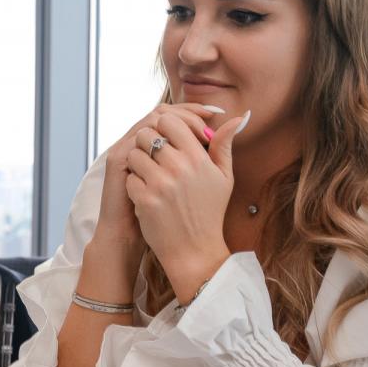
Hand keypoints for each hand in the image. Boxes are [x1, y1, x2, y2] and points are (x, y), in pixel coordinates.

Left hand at [123, 106, 249, 300]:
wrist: (195, 249)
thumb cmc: (209, 211)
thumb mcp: (224, 177)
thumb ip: (225, 144)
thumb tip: (238, 117)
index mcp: (198, 158)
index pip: (170, 121)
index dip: (164, 127)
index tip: (167, 139)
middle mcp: (179, 167)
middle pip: (146, 134)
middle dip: (147, 142)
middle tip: (153, 156)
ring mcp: (161, 184)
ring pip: (134, 154)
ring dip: (138, 163)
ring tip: (149, 175)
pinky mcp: (145, 200)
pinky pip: (129, 178)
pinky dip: (134, 184)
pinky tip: (146, 194)